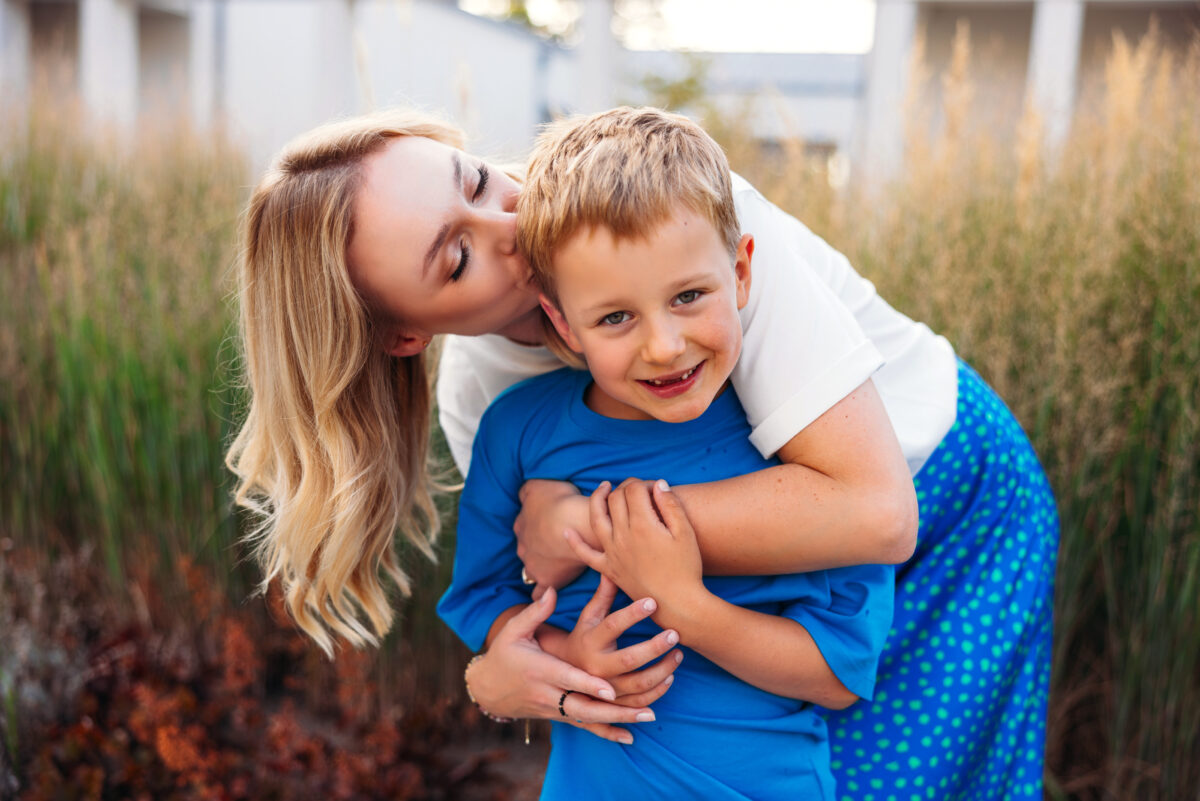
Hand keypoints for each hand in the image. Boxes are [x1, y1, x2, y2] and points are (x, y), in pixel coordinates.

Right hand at [466, 587, 664, 744]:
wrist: (488, 688)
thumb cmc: (504, 654)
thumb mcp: (514, 631)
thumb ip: (536, 612)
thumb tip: (551, 590)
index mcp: (541, 670)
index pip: (568, 678)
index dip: (589, 685)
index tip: (611, 689)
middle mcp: (550, 693)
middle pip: (586, 704)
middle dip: (618, 706)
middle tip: (649, 704)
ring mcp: (555, 709)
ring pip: (591, 719)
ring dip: (621, 718)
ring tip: (651, 714)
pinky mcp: (559, 717)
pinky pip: (586, 728)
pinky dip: (608, 733)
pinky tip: (631, 736)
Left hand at [514, 479, 591, 597]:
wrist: (577, 524)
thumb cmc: (560, 501)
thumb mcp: (536, 485)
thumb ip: (526, 491)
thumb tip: (523, 496)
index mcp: (521, 525)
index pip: (524, 525)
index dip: (537, 524)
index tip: (551, 523)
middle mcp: (523, 546)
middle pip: (528, 548)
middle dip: (538, 546)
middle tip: (558, 542)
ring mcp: (533, 566)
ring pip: (530, 570)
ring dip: (539, 567)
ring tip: (556, 564)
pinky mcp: (548, 580)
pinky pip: (539, 593)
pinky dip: (543, 592)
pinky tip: (551, 590)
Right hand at [559, 575, 682, 706]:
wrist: (558, 677)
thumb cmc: (579, 639)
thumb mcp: (585, 618)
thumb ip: (600, 597)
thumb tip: (613, 568)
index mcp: (588, 641)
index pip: (612, 625)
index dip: (632, 614)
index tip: (653, 601)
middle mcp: (595, 668)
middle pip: (629, 659)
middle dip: (654, 647)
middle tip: (675, 632)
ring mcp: (604, 689)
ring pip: (638, 685)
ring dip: (663, 671)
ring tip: (679, 654)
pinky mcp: (612, 705)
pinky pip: (638, 702)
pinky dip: (657, 692)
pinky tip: (670, 677)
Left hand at [567, 479, 706, 621]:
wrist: (678, 604)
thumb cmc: (686, 568)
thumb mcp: (686, 533)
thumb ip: (671, 504)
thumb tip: (658, 484)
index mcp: (643, 525)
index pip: (634, 489)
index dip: (644, 483)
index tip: (656, 489)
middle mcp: (623, 536)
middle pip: (615, 499)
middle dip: (625, 488)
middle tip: (638, 490)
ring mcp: (612, 552)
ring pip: (596, 518)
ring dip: (598, 499)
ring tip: (604, 488)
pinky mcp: (609, 568)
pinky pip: (585, 554)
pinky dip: (574, 541)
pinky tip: (567, 531)